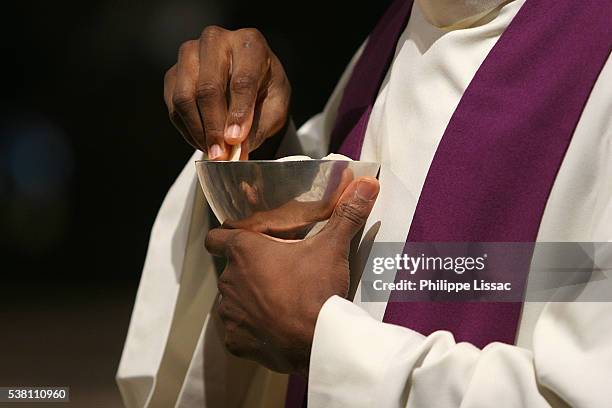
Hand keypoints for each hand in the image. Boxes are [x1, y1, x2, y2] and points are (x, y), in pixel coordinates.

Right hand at [163, 26, 290, 159]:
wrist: (249, 80)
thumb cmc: (265, 90)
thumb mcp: (274, 107)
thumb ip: (257, 126)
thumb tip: (237, 150)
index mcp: (250, 44)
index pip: (241, 80)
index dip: (238, 113)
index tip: (235, 140)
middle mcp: (216, 41)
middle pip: (208, 88)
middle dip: (214, 127)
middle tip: (222, 154)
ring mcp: (190, 54)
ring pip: (185, 97)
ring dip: (199, 131)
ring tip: (214, 152)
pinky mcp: (173, 73)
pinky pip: (174, 107)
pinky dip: (188, 130)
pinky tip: (204, 142)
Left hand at [205, 177, 379, 374]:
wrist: (318, 341)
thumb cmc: (317, 290)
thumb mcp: (333, 247)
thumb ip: (346, 214)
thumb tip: (367, 184)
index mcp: (244, 252)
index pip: (215, 237)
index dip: (224, 237)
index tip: (239, 240)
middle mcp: (229, 280)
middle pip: (230, 270)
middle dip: (249, 271)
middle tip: (277, 272)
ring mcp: (230, 313)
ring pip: (233, 300)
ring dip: (249, 299)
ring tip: (278, 301)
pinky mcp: (235, 340)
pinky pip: (238, 331)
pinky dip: (251, 329)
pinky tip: (274, 327)